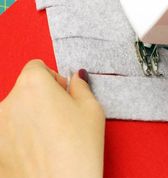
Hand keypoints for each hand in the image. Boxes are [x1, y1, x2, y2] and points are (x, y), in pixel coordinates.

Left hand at [0, 60, 104, 177]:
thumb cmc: (79, 150)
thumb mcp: (91, 109)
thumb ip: (81, 86)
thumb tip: (77, 77)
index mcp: (34, 85)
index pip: (37, 66)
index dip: (53, 78)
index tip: (62, 92)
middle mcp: (10, 101)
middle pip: (27, 88)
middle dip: (44, 97)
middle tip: (62, 117)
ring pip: (18, 110)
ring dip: (32, 115)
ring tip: (52, 135)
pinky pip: (11, 130)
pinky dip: (23, 134)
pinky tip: (39, 147)